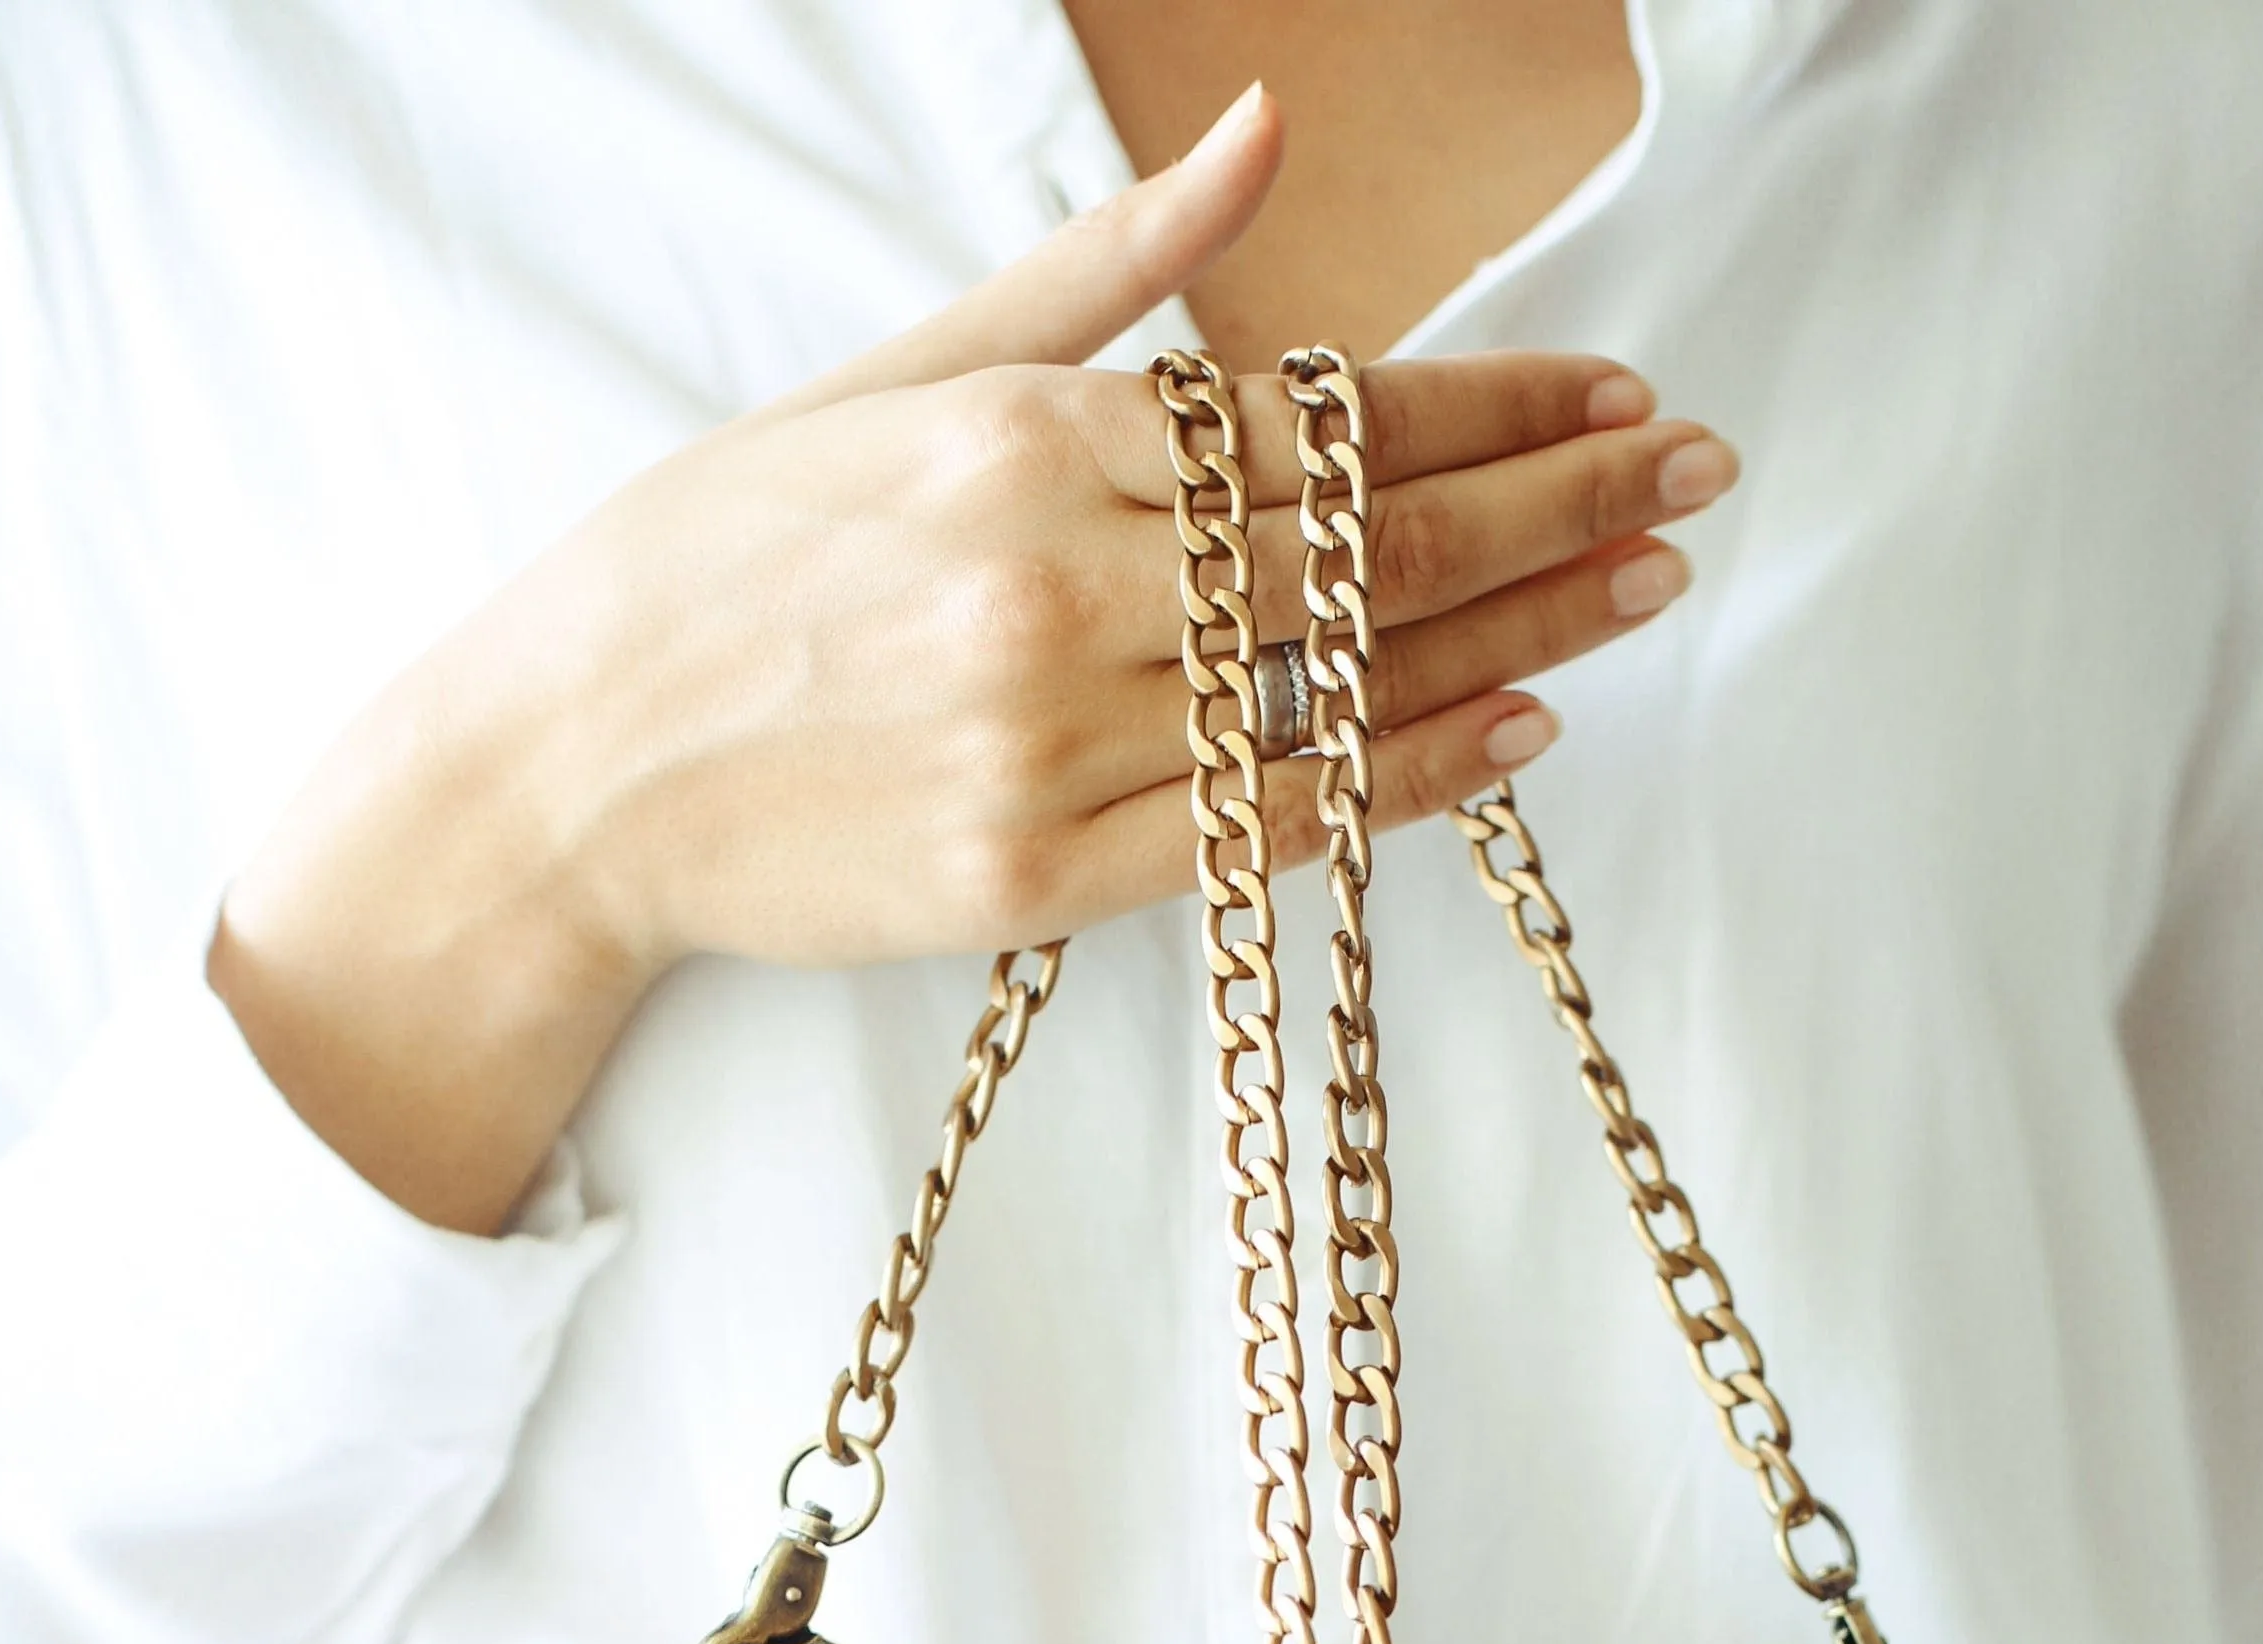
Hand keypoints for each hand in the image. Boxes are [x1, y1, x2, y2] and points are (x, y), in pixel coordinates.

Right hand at [211, 83, 1734, 1227]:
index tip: (1616, 384)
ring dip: (1522, 630)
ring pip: (1340, 682)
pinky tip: (1523, 733)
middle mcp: (1051, 584)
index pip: (1320, 411)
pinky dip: (1406, 778)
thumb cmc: (718, 561)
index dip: (1493, 397)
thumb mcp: (895, 376)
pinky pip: (1267, 825)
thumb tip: (1258, 143)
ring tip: (1648, 583)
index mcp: (1022, 436)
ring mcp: (1046, 744)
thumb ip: (1098, 278)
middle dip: (1557, 497)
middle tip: (1697, 471)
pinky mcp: (1033, 880)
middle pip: (1367, 542)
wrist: (565, 772)